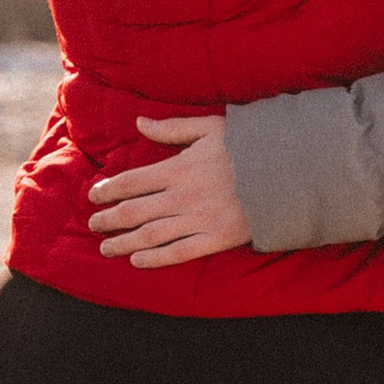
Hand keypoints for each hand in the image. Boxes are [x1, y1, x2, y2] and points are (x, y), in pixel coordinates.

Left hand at [88, 115, 251, 264]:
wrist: (289, 172)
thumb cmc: (249, 146)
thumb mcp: (210, 128)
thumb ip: (172, 128)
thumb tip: (139, 122)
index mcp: (180, 167)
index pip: (132, 181)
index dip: (108, 190)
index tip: (93, 196)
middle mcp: (184, 196)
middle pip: (135, 211)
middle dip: (109, 219)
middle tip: (93, 224)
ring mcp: (200, 220)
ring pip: (151, 235)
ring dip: (124, 242)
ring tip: (106, 248)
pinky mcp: (217, 239)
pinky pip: (180, 253)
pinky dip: (156, 259)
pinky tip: (138, 261)